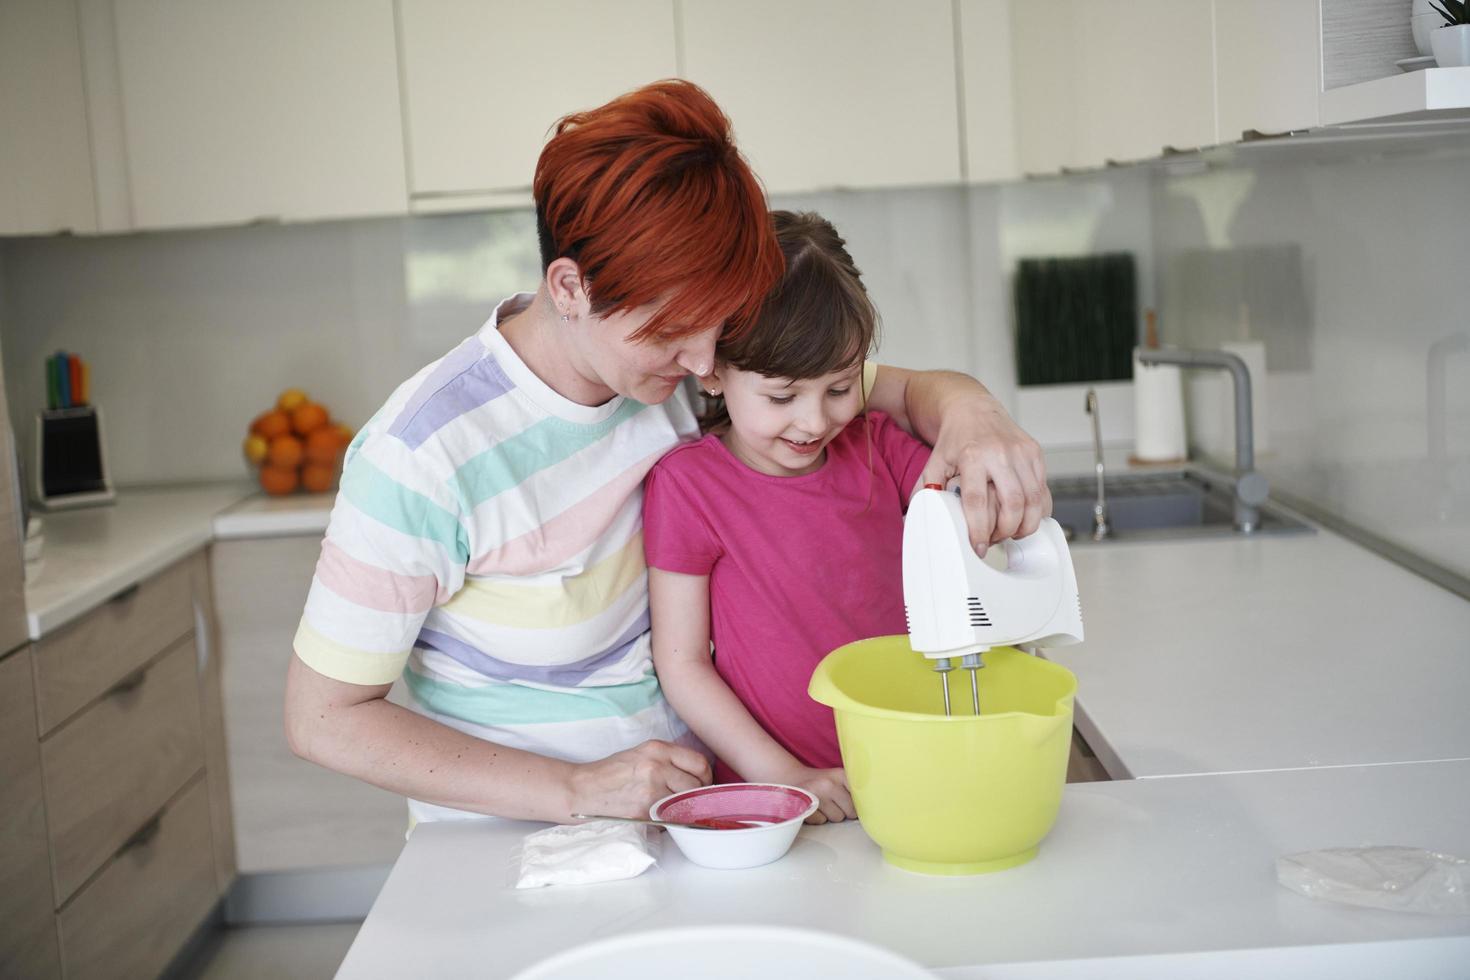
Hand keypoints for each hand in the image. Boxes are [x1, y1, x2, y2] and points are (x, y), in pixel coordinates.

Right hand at [567, 740, 711, 819]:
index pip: (699, 762)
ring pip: (686, 804)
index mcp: (657, 749)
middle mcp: (657, 766)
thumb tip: (697, 778)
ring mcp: (651, 790)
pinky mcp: (644, 811)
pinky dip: (670, 820)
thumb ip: (668, 761)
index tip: (703, 784)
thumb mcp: (640, 754)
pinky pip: (671, 818)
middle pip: (697, 785)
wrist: (582, 790)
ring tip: (673, 808)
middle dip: (697, 796)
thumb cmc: (611, 773)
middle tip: (691, 801)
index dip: (705, 777)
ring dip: (684, 809)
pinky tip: (660, 816)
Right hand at [778, 765, 855, 824]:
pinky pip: (821, 822)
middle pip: (851, 812)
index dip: (858, 803)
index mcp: (840, 774)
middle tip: (833, 801)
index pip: (861, 798)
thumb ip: (854, 790)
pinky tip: (813, 807)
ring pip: (837, 819)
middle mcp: (828, 783)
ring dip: (831, 815)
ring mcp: (815, 795)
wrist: (792, 778)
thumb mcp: (838, 779)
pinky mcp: (804, 806)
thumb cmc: (821, 783)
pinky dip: (818, 818)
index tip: (855, 803)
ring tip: (822, 804)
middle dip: (844, 811)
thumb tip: (872, 811)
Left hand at [920, 394, 1049, 553]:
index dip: (980, 530)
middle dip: (1007, 531)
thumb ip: (927, 491)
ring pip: (1034, 500)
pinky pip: (1044, 490)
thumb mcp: (934, 462)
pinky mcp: (1035, 453)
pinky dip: (1038, 511)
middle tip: (996, 539)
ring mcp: (1021, 452)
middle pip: (1013, 504)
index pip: (978, 501)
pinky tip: (1025, 517)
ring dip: (1025, 525)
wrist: (972, 408)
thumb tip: (917, 518)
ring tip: (1011, 532)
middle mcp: (1000, 453)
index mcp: (972, 456)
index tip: (978, 547)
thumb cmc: (954, 438)